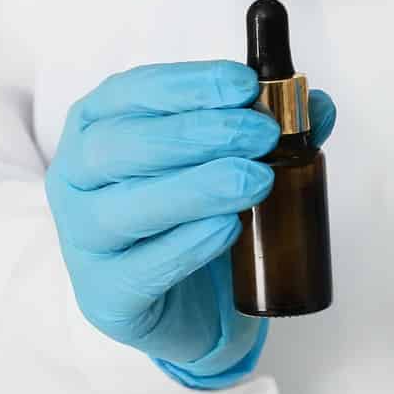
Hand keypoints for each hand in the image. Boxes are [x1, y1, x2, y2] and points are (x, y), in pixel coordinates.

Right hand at [46, 60, 335, 389]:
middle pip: (121, 147)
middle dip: (197, 133)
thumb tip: (317, 107)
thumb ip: (269, 133)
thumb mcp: (230, 163)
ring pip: (125, 208)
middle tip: (262, 133)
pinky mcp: (106, 296)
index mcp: (98, 129)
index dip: (187, 85)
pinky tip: (226, 229)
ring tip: (256, 179)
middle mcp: (76, 180)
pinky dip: (186, 245)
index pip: (131, 93)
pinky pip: (140, 268)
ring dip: (196, 187)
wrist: (195, 310)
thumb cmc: (197, 220)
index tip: (245, 83)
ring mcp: (84, 242)